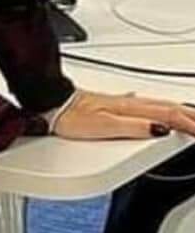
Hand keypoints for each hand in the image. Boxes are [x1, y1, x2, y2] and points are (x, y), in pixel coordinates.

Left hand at [51, 87, 194, 142]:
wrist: (51, 105)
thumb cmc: (71, 116)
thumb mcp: (103, 126)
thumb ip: (134, 128)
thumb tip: (161, 129)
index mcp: (131, 107)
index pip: (170, 114)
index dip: (190, 124)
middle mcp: (131, 103)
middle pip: (170, 107)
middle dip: (191, 116)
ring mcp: (124, 104)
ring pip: (161, 106)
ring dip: (180, 112)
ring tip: (192, 119)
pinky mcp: (116, 107)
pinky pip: (149, 107)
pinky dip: (164, 111)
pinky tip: (161, 114)